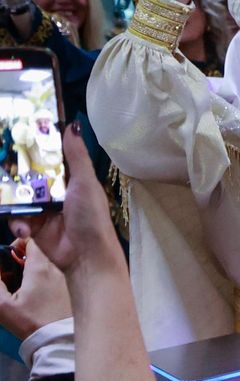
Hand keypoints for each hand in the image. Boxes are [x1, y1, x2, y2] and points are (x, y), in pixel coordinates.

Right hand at [0, 240, 70, 341]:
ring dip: (36, 268)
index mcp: (41, 267)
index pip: (30, 240)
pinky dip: (49, 277)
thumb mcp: (2, 305)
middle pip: (40, 251)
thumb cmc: (30, 322)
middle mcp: (58, 267)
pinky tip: (41, 294)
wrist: (60, 341)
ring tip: (26, 285)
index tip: (9, 258)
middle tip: (15, 273)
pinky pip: (60, 274)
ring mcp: (68, 277)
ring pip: (51, 262)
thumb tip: (0, 270)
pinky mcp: (74, 288)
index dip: (17, 245)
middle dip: (25, 258)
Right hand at [8, 126, 119, 273]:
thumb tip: (73, 124)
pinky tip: (24, 230)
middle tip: (2, 167)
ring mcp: (41, 208)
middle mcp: (53, 191)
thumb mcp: (86, 183)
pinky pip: (15, 218)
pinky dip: (17, 223)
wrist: (86, 256)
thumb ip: (76, 156)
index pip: (47, 158)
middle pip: (26, 175)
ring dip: (13, 202)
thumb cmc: (91, 216)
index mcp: (68, 178)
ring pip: (16, 196)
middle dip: (13, 173)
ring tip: (17, 207)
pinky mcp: (31, 226)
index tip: (15, 133)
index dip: (32, 147)